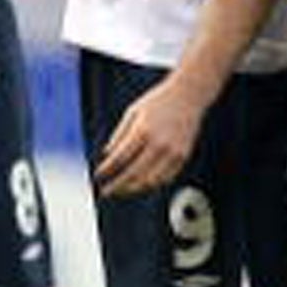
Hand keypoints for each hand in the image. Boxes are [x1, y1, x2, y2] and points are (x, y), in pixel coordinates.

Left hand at [95, 77, 204, 197]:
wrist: (189, 95)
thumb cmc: (158, 101)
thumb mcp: (132, 112)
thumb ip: (119, 134)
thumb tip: (106, 154)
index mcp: (143, 130)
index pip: (120, 158)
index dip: (106, 169)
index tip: (98, 176)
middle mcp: (159, 144)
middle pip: (133, 174)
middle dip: (117, 186)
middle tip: (106, 191)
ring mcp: (173, 152)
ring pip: (150, 181)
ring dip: (133, 189)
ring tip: (121, 190)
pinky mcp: (183, 157)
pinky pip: (165, 178)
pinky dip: (151, 184)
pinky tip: (140, 184)